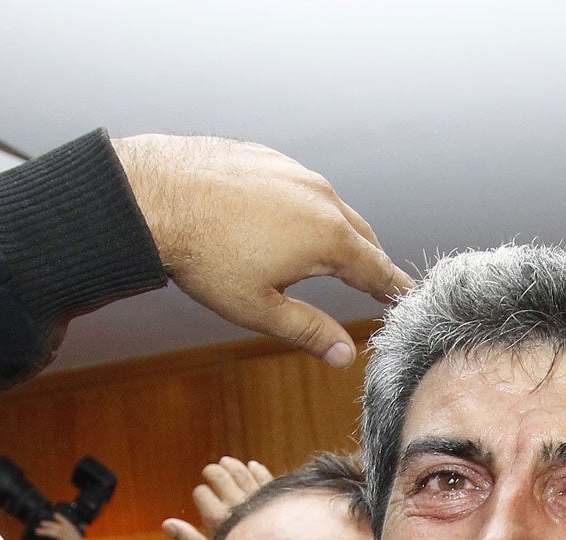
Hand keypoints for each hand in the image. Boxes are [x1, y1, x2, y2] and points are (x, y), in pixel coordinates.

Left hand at [112, 134, 411, 367]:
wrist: (154, 195)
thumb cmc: (205, 256)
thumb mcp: (260, 308)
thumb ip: (309, 331)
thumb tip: (345, 356)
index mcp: (328, 237)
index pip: (377, 269)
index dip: (395, 288)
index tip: (410, 297)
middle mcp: (321, 197)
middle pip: (361, 235)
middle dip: (370, 261)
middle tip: (376, 283)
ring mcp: (294, 171)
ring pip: (330, 206)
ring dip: (336, 232)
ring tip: (330, 256)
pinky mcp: (267, 157)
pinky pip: (298, 186)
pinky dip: (304, 208)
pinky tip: (282, 224)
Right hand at [165, 456, 272, 539]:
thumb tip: (167, 524)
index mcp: (218, 521)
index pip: (203, 495)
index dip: (201, 493)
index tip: (202, 495)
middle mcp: (237, 508)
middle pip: (220, 478)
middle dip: (213, 472)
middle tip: (210, 470)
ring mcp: (258, 501)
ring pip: (242, 473)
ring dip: (233, 466)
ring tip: (226, 462)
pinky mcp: (276, 500)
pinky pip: (265, 478)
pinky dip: (257, 470)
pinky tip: (252, 466)